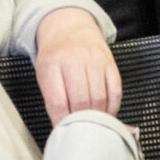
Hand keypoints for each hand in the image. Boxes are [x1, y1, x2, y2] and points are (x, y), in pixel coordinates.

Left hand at [34, 7, 121, 123]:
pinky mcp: (110, 63)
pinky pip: (115, 90)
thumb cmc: (55, 56)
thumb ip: (52, 100)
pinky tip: (106, 114)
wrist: (70, 27)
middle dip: (80, 121)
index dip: (61, 122)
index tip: (63, 132)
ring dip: (97, 117)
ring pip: (99, 97)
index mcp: (52, 65)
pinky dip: (112, 107)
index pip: (58, 102)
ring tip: (92, 125)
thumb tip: (61, 128)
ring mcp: (95, 60)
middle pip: (81, 101)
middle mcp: (75, 60)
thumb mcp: (44, 74)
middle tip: (79, 131)